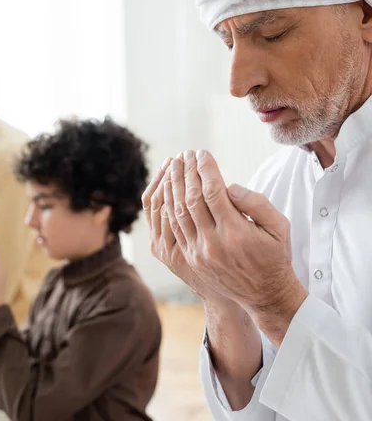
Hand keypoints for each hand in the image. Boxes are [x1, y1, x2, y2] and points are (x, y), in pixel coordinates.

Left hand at [166, 150, 307, 343]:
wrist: (265, 295)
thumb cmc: (275, 255)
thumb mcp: (278, 226)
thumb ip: (256, 202)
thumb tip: (229, 186)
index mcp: (236, 232)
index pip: (214, 191)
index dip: (206, 169)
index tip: (202, 153)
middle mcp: (214, 243)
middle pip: (192, 199)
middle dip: (187, 172)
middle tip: (185, 154)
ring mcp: (199, 253)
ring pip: (178, 212)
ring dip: (174, 186)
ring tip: (174, 165)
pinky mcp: (191, 259)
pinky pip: (174, 228)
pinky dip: (169, 206)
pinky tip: (170, 190)